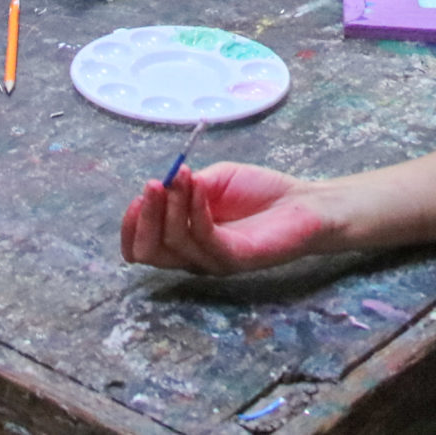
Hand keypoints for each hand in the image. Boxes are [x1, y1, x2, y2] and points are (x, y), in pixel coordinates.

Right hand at [119, 162, 335, 273]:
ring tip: (181, 176)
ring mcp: (213, 260)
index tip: (139, 194)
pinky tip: (198, 186)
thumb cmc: (259, 192)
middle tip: (152, 185)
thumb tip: (160, 186)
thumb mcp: (214, 180)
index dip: (132, 224)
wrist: (303, 202)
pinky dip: (196, 210)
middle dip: (144, 217)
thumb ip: (186, 187)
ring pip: (175, 243)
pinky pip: (205, 238)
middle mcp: (193, 256)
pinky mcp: (235, 259)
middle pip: (150, 251)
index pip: (143, 246)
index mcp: (184, 238)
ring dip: (172, 205)